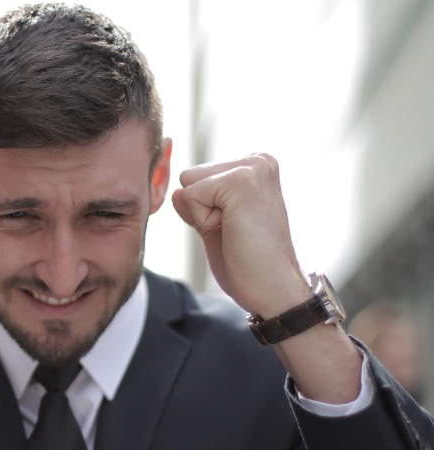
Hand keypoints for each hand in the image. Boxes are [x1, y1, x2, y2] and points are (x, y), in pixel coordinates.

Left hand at [171, 153, 308, 318]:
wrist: (273, 289)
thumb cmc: (249, 263)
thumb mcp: (215, 228)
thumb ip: (197, 206)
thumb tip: (177, 191)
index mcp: (255, 167)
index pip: (197, 176)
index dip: (204, 209)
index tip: (235, 227)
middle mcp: (258, 160)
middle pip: (189, 176)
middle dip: (202, 209)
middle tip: (235, 230)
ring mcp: (252, 168)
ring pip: (188, 183)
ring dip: (203, 215)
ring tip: (236, 230)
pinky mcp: (242, 181)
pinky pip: (191, 195)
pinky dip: (204, 221)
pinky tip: (233, 231)